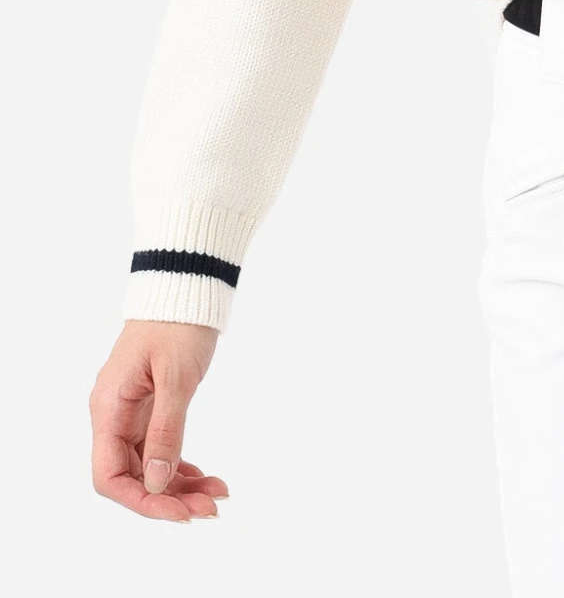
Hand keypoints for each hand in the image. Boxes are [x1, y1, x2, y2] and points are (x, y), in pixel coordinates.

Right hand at [91, 319, 227, 521]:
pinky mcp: (150, 407)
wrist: (186, 286)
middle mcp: (114, 415)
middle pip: (132, 475)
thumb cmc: (178, 324)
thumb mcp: (175, 377)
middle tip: (210, 508)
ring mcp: (131, 412)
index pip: (110, 476)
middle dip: (168, 497)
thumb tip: (154, 482)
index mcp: (109, 409)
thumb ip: (165, 430)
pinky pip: (159, 448)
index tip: (179, 513)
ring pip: (148, 465)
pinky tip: (205, 478)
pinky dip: (181, 465)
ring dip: (179, 485)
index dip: (141, 500)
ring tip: (217, 495)